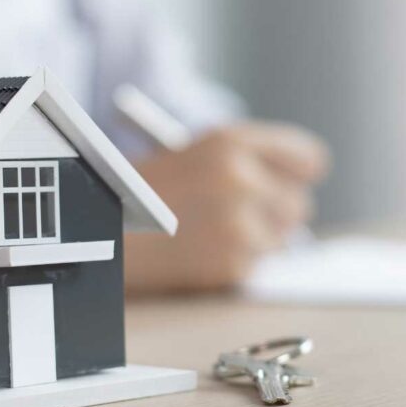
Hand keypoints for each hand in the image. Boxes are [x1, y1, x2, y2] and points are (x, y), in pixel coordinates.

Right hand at [125, 121, 329, 292]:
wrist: (97, 232)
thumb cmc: (145, 190)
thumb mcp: (196, 154)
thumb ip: (249, 164)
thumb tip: (296, 190)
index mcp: (231, 142)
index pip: (308, 159)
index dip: (299, 173)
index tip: (291, 182)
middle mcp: (241, 180)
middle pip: (299, 204)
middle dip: (275, 212)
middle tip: (239, 214)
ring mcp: (238, 224)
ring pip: (282, 239)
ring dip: (258, 240)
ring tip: (211, 232)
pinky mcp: (231, 265)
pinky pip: (256, 264)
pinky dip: (236, 262)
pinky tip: (200, 251)